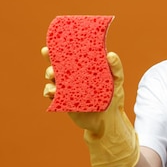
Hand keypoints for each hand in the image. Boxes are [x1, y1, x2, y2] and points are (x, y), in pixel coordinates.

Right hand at [41, 46, 139, 166]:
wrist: (109, 121)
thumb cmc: (113, 98)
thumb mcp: (117, 81)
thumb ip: (116, 68)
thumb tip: (110, 55)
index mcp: (82, 70)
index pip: (68, 58)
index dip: (57, 50)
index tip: (49, 46)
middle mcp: (72, 79)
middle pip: (56, 67)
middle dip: (49, 63)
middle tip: (51, 64)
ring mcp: (67, 91)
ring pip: (52, 81)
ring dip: (49, 78)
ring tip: (53, 77)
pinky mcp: (64, 102)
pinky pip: (52, 96)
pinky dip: (49, 92)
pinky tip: (53, 92)